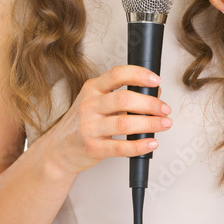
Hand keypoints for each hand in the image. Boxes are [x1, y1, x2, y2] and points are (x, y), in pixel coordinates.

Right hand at [44, 65, 171, 175]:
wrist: (59, 149)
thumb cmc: (81, 123)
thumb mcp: (96, 102)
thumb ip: (121, 96)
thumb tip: (154, 93)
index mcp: (92, 89)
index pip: (117, 74)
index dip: (139, 75)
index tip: (156, 80)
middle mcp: (89, 105)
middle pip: (124, 99)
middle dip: (150, 103)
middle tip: (164, 108)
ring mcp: (89, 127)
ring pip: (125, 123)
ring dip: (150, 124)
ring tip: (164, 124)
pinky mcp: (93, 148)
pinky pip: (121, 147)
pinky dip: (140, 145)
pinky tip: (151, 142)